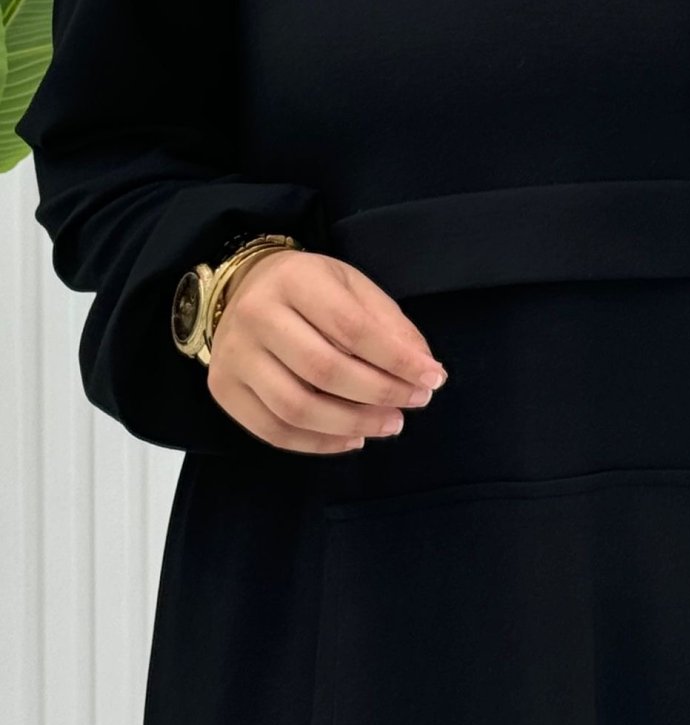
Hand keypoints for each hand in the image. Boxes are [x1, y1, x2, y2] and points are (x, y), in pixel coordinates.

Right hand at [205, 249, 447, 454]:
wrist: (245, 286)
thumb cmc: (310, 288)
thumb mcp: (353, 287)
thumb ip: (389, 325)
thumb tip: (425, 370)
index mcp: (294, 280)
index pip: (352, 328)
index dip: (396, 359)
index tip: (432, 379)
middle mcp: (257, 315)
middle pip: (324, 370)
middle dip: (379, 394)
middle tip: (413, 404)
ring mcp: (234, 355)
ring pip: (297, 407)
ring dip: (352, 425)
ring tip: (389, 424)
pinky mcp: (223, 389)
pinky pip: (273, 430)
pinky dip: (318, 444)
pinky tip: (352, 438)